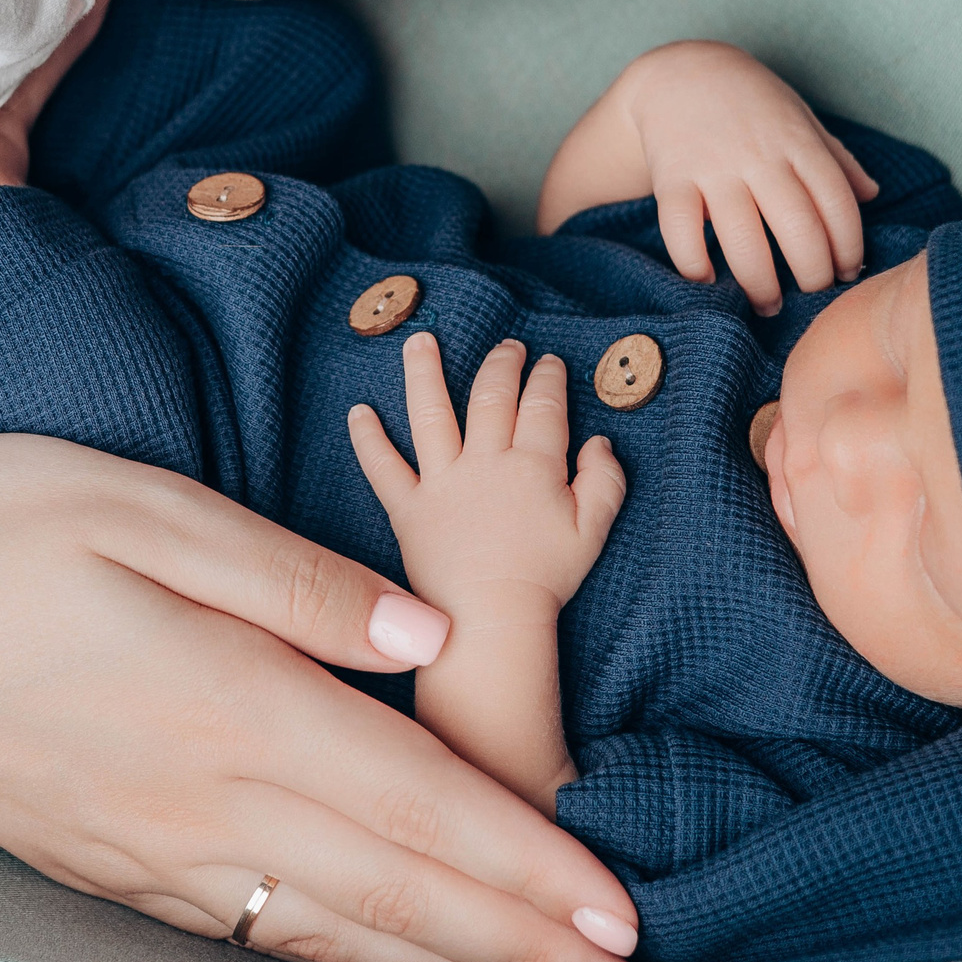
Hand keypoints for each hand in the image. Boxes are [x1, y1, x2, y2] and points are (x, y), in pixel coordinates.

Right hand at [0, 436, 648, 961]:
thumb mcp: (145, 508)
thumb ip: (296, 579)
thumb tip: (425, 637)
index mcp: (234, 701)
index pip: (419, 803)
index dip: (529, 865)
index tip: (620, 914)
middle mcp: (208, 799)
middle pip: (397, 894)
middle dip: (523, 949)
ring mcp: (159, 848)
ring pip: (335, 935)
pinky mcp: (115, 866)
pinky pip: (258, 936)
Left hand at [350, 337, 625, 624]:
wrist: (491, 620)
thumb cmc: (547, 579)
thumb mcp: (592, 530)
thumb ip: (604, 480)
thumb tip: (599, 441)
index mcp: (533, 465)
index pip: (543, 405)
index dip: (547, 378)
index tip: (548, 362)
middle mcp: (485, 462)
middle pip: (492, 397)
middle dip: (502, 364)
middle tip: (507, 346)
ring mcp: (442, 482)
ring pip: (431, 414)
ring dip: (425, 373)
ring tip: (419, 341)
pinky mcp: (409, 509)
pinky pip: (383, 468)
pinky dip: (368, 439)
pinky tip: (357, 412)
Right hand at [617, 43, 874, 313]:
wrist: (678, 72)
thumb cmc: (750, 102)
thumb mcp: (799, 117)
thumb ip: (835, 158)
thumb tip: (873, 195)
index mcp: (797, 141)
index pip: (836, 203)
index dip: (848, 246)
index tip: (848, 271)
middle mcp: (758, 156)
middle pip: (797, 228)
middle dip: (812, 274)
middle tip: (812, 293)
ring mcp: (712, 167)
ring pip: (742, 238)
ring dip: (760, 283)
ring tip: (769, 304)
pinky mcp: (671, 177)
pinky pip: (680, 230)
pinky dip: (694, 264)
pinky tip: (707, 279)